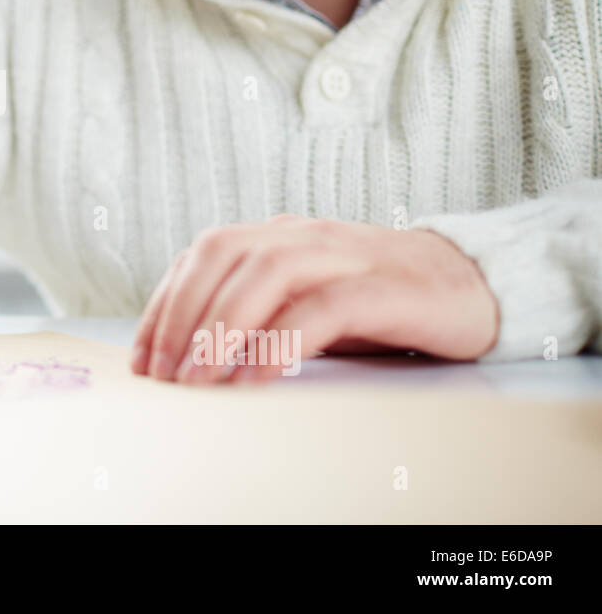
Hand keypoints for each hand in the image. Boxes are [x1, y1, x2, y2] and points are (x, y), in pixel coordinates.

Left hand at [130, 214, 498, 384]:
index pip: (202, 253)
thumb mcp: (304, 300)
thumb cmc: (377, 301)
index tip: (142, 359)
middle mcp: (305, 235)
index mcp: (278, 235)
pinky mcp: (387, 288)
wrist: (473, 284)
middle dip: (180, 316)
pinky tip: (255, 378)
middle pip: (222, 253)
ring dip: (222, 327)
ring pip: (266, 272)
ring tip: (199, 379)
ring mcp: (346, 255)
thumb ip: (255, 313)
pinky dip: (281, 342)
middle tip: (163, 375)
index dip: (164, 303)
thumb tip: (187, 361)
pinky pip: (323, 307)